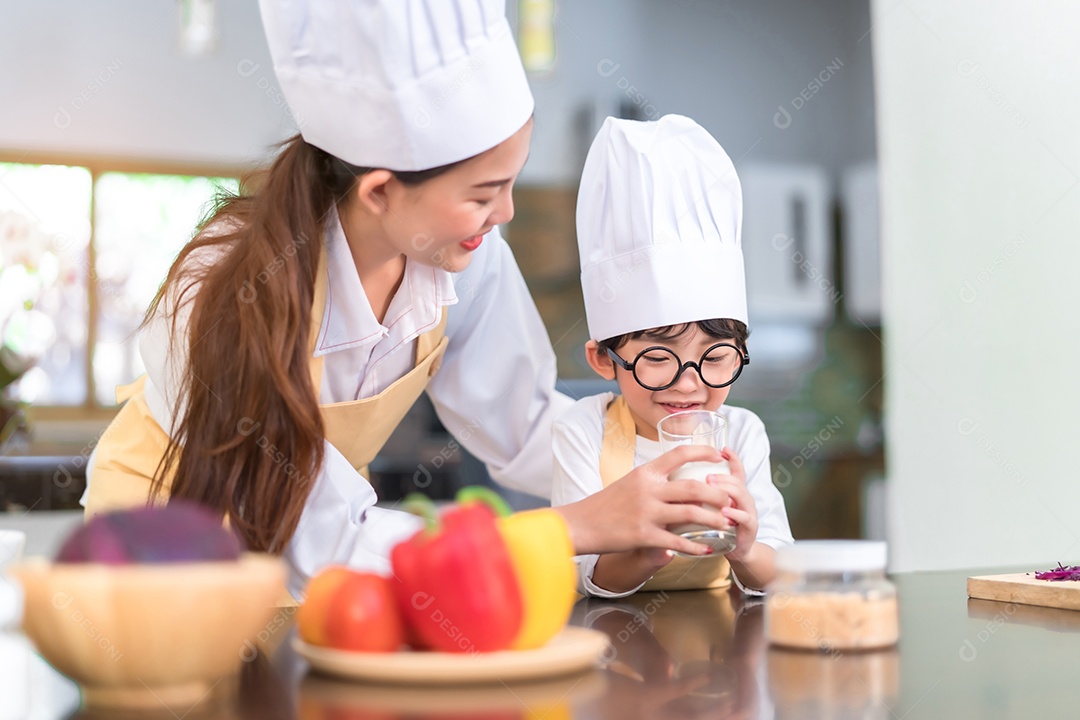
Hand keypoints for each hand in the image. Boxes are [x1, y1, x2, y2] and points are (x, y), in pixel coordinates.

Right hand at [555, 445, 732, 555]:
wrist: (581, 524)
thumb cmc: (605, 505)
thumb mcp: (628, 483)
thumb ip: (652, 482)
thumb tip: (675, 481)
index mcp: (645, 472)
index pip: (679, 454)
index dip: (702, 452)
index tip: (718, 454)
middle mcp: (648, 489)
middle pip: (694, 487)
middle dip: (718, 493)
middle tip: (730, 499)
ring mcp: (646, 512)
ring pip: (691, 513)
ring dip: (713, 519)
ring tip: (726, 523)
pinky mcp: (644, 535)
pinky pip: (677, 541)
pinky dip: (695, 546)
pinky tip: (706, 549)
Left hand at [707, 448, 757, 561]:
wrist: (736, 550)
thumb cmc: (718, 525)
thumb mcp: (709, 506)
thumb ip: (698, 493)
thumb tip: (675, 477)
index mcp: (734, 490)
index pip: (736, 469)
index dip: (732, 458)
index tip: (723, 449)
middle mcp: (744, 498)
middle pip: (736, 480)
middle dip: (722, 476)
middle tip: (707, 476)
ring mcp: (748, 511)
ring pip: (741, 495)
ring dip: (727, 490)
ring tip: (712, 488)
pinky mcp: (750, 527)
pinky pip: (745, 517)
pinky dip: (734, 513)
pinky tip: (724, 512)